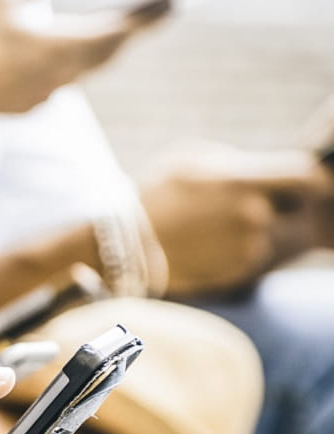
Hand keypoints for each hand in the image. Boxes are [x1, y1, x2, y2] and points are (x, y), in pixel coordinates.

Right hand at [0, 0, 151, 116]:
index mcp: (62, 46)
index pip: (119, 30)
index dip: (150, 16)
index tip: (178, 2)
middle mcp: (62, 76)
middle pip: (107, 53)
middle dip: (129, 33)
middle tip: (155, 15)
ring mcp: (46, 96)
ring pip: (80, 70)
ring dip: (93, 51)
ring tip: (110, 34)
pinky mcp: (28, 109)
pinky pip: (53, 84)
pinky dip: (58, 68)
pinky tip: (47, 60)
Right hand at [140, 141, 330, 296]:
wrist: (123, 247)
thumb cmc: (153, 195)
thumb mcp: (190, 159)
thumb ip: (236, 162)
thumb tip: (265, 171)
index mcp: (243, 182)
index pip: (307, 176)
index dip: (311, 179)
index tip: (305, 183)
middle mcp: (253, 217)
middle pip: (287, 207)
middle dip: (272, 205)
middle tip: (233, 207)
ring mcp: (245, 249)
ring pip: (267, 233)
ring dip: (248, 230)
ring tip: (208, 228)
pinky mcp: (235, 274)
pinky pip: (249, 256)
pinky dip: (234, 251)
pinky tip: (203, 246)